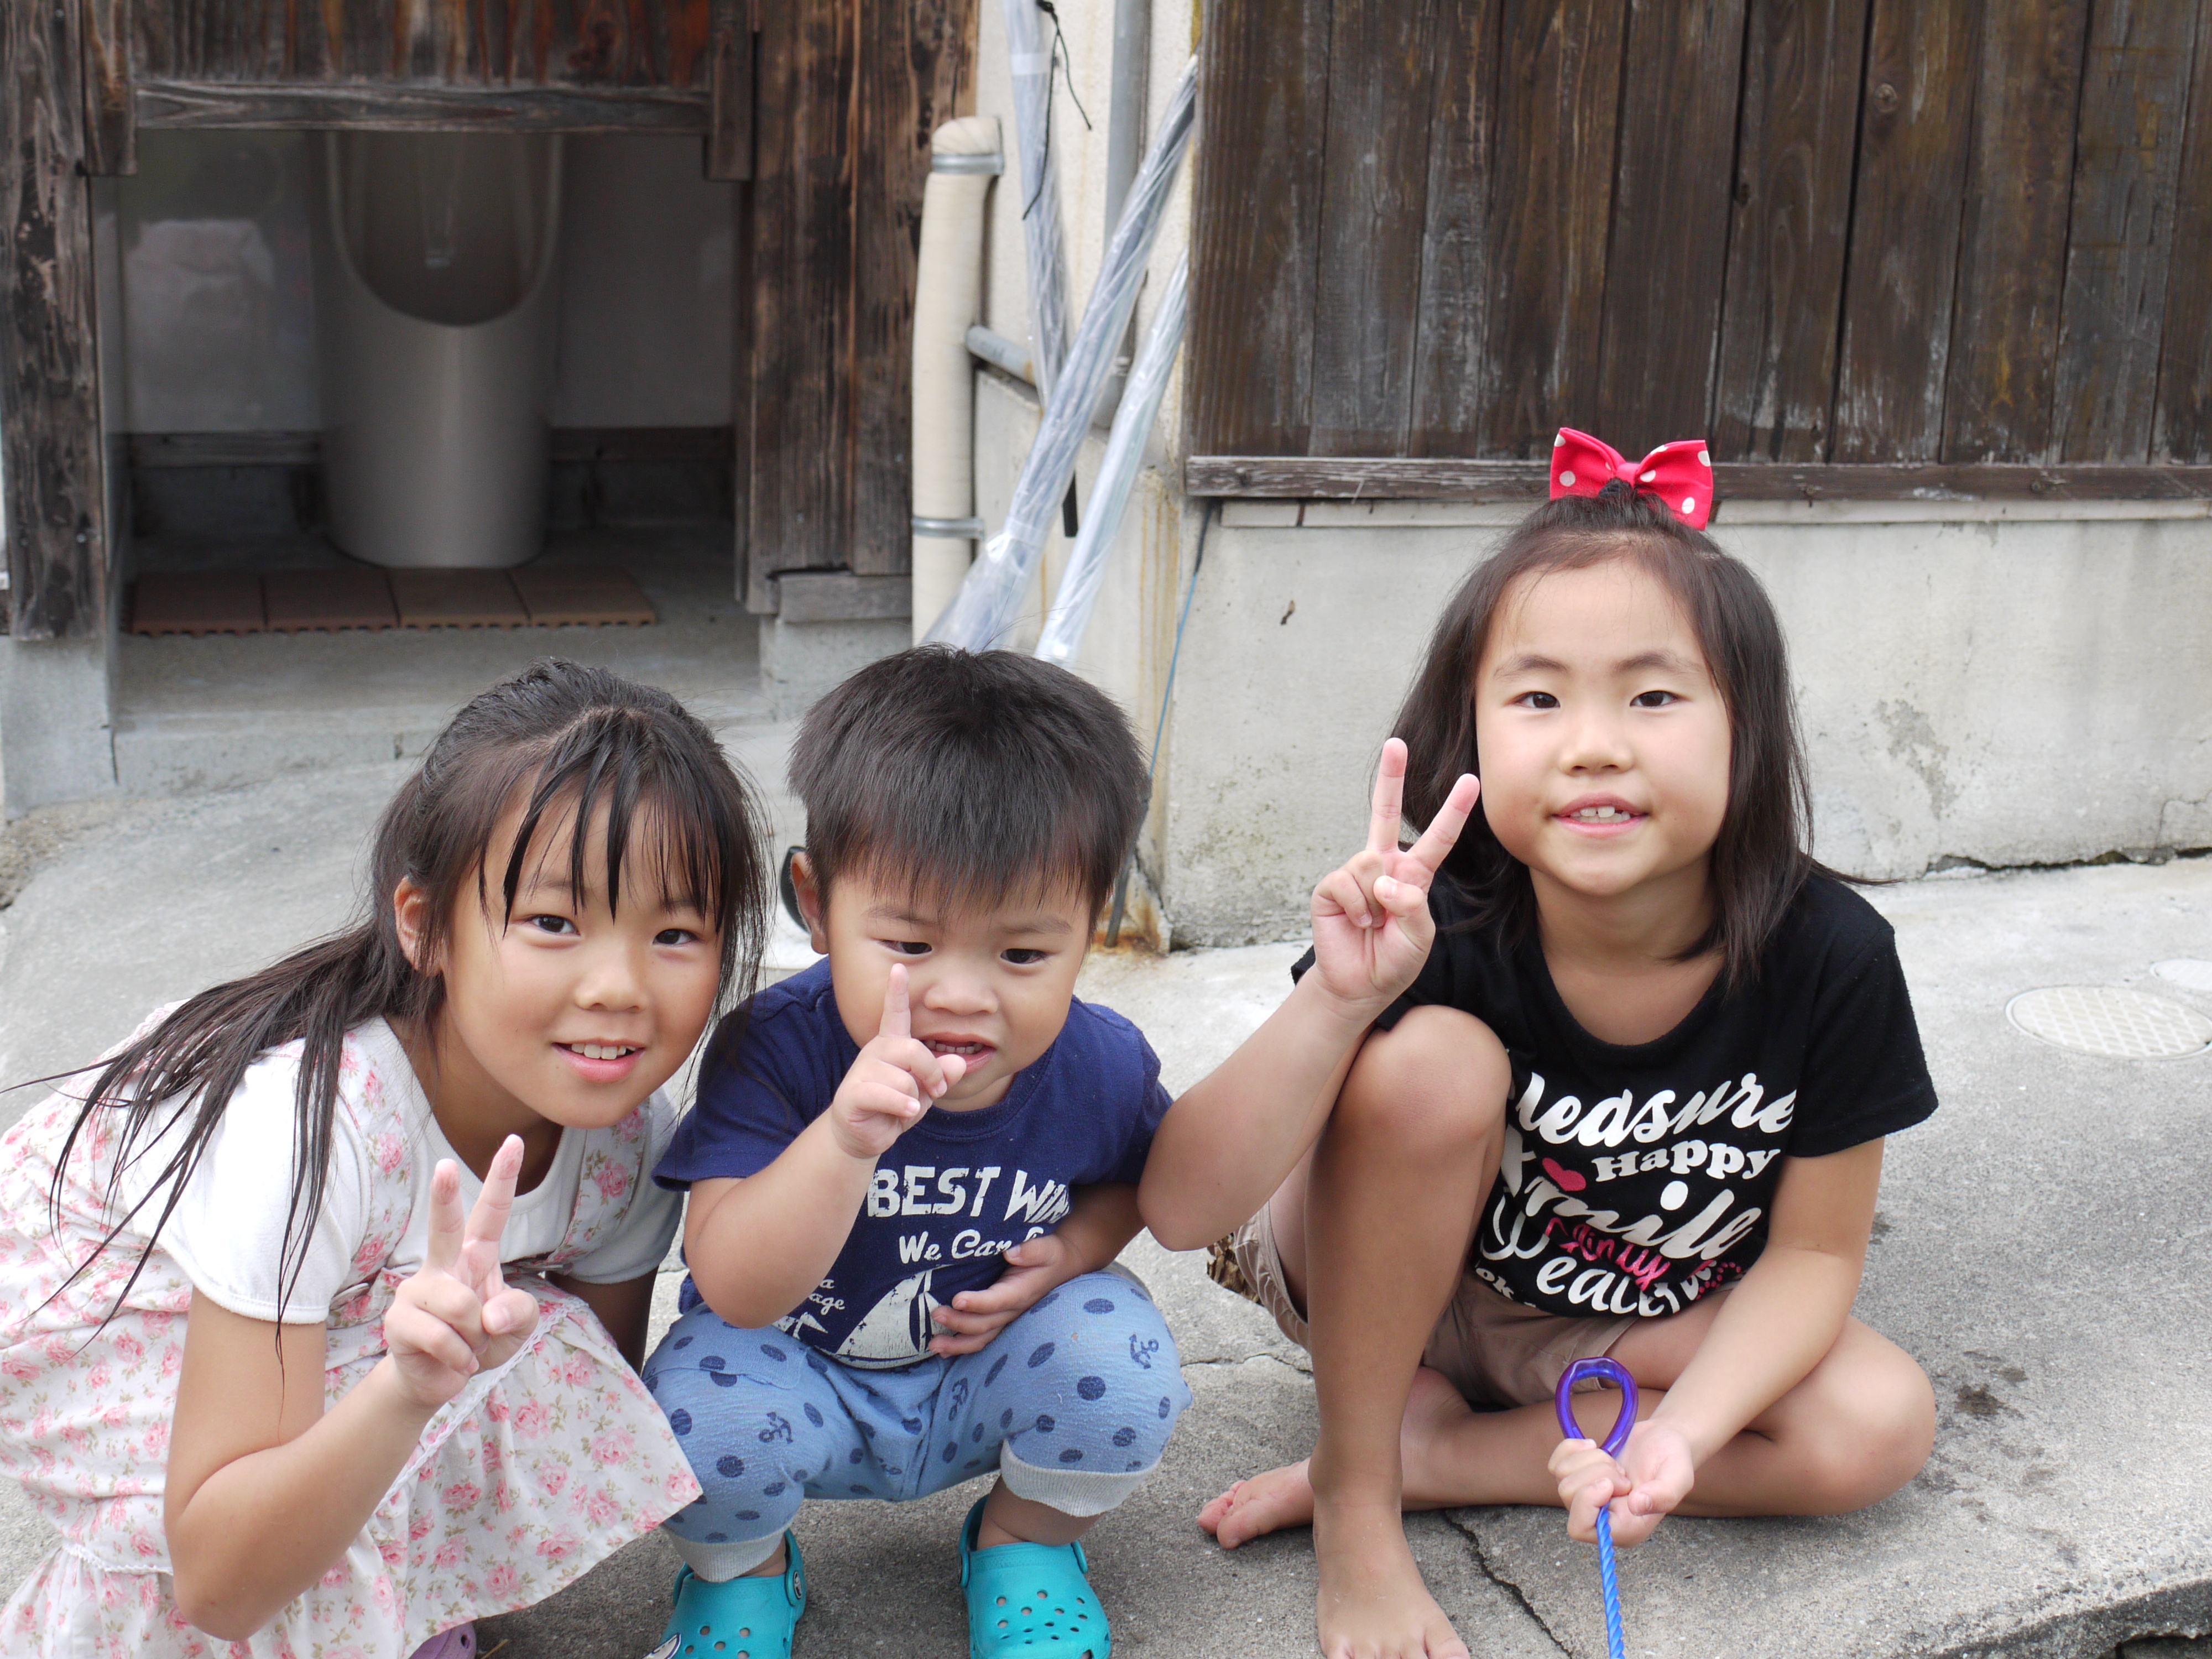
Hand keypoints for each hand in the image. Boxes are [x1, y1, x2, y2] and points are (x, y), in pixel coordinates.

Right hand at [384, 1136, 541, 1413]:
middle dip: (443, 1195)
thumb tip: (490, 1313)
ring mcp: (417, 1290)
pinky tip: (454, 1361)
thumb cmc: (482, 1340)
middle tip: (445, 1166)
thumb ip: (520, 1311)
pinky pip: (443, 1337)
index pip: (492, 1212)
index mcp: (475, 1255)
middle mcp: (443, 1265)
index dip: (503, 1178)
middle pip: (444, 1226)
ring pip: (461, 1306)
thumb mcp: (519, 1326)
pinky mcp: (398, 1321)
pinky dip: (459, 1357)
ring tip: (468, 1346)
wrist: (444, 1379)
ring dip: (475, 1337)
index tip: (514, 1142)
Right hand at [827, 964, 965, 1160]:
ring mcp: (862, 1071)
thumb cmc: (897, 1106)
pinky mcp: (853, 1093)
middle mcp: (876, 1051)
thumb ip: (942, 1075)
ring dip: (915, 1098)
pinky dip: (903, 1107)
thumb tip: (959, 1062)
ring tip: (907, 1106)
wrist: (866, 1135)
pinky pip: (887, 1095)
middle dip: (932, 1072)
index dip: (897, 990)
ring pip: (904, 1078)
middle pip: (913, 1049)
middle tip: (937, 1089)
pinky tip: (906, 1112)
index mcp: (893, 1044)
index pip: (895, 1013)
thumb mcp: (926, 1090)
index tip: (899, 967)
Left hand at [927, 1231, 1081, 1355]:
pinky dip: (963, 1347)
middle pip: (984, 1323)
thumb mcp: (1045, 1247)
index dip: (978, 1303)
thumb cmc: (1049, 1255)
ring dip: (957, 1344)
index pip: (998, 1300)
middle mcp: (1013, 1311)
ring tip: (933, 1345)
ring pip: (982, 1339)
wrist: (1060, 1268)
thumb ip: (1031, 1250)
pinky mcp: (1001, 1322)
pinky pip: (983, 1340)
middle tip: (935, 1314)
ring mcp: (1007, 1320)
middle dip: (959, 1322)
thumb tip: (1011, 1252)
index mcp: (1022, 1292)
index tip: (957, 1299)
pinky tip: (943, 1352)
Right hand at [1308, 738, 1478, 1015]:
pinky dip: (1356, 907)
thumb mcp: (1420, 937)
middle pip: (1385, 813)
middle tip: (1396, 743)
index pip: (1437, 838)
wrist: (1359, 985)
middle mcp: (1383, 866)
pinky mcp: (1331, 886)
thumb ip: (1412, 905)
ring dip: (1375, 901)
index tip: (1471, 781)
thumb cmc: (1394, 960)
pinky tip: (1356, 924)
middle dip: (1391, 777)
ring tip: (1373, 925)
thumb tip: (1383, 879)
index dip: (1454, 811)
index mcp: (1413, 875)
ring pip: (1369, 862)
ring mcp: (1356, 874)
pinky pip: (1347, 883)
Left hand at [1548, 1418, 1696, 1548]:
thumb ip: (1664, 1494)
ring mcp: (1587, 1498)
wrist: (1663, 1438)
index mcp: (1625, 1529)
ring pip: (1561, 1477)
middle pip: (1568, 1495)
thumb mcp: (1678, 1476)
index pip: (1580, 1528)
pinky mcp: (1578, 1477)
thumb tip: (1637, 1506)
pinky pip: (1555, 1463)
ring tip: (1614, 1462)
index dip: (1586, 1501)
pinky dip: (1571, 1449)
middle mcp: (1602, 1519)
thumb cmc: (1673, 1459)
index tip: (1608, 1482)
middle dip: (1594, 1472)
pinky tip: (1593, 1445)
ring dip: (1589, 1460)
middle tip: (1621, 1471)